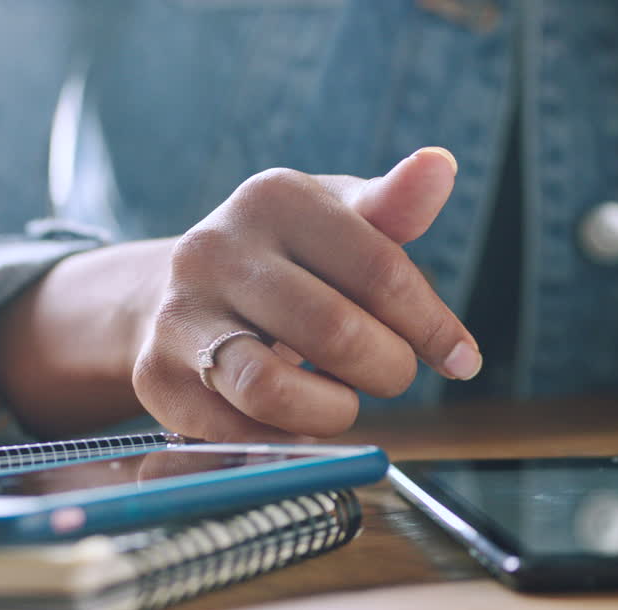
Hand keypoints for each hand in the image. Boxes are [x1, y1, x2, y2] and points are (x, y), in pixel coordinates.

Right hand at [132, 147, 478, 440]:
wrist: (183, 290)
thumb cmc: (292, 257)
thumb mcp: (343, 219)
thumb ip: (396, 206)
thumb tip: (443, 165)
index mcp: (275, 198)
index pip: (382, 272)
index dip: (433, 327)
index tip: (462, 359)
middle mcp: (216, 248)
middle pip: (337, 334)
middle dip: (389, 370)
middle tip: (394, 374)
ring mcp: (179, 312)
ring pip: (273, 390)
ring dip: (334, 411)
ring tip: (345, 399)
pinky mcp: (155, 376)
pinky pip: (238, 431)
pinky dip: (285, 436)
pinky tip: (297, 415)